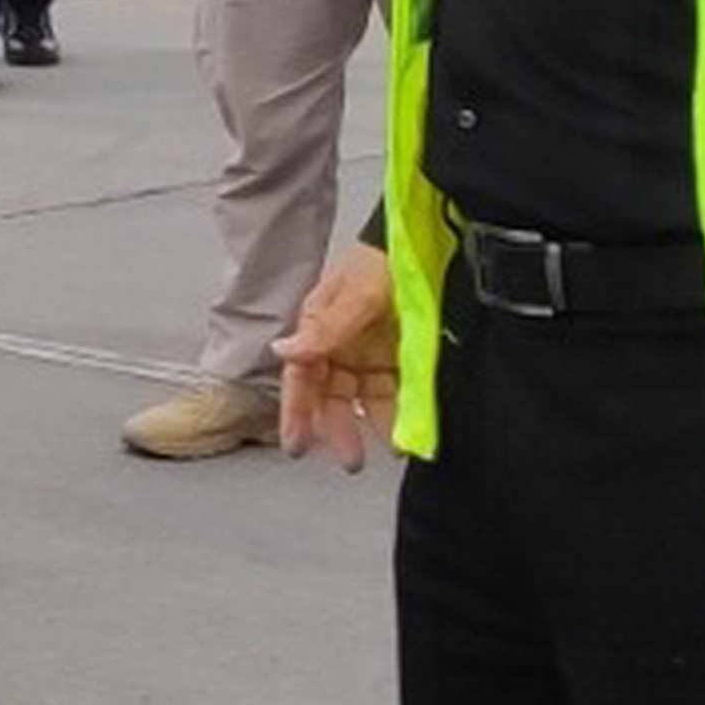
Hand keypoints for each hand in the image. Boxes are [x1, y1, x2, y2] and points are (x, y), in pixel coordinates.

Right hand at [274, 241, 399, 469]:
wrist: (419, 243)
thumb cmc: (377, 261)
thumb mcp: (352, 294)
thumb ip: (324, 328)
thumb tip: (285, 351)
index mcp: (316, 330)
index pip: (301, 380)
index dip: (296, 413)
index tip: (296, 446)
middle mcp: (338, 347)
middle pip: (331, 397)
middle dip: (337, 430)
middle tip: (349, 460)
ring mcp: (368, 354)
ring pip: (364, 400)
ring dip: (374, 424)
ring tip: (391, 448)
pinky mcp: (397, 357)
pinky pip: (395, 391)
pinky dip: (400, 411)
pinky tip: (408, 427)